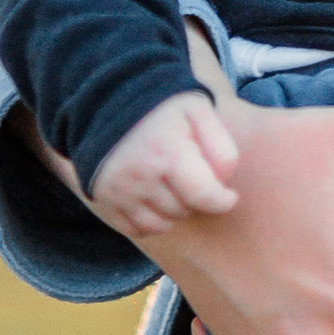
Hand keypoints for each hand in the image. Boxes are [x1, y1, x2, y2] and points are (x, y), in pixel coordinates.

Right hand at [91, 89, 240, 234]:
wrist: (111, 104)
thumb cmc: (163, 109)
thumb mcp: (198, 111)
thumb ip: (220, 143)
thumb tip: (224, 182)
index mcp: (168, 151)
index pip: (203, 195)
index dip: (222, 201)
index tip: (229, 197)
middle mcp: (141, 175)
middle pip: (184, 210)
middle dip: (194, 198)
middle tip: (191, 175)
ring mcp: (119, 191)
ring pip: (162, 224)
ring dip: (173, 210)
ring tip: (170, 183)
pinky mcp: (104, 202)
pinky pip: (138, 230)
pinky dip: (150, 220)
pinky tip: (152, 196)